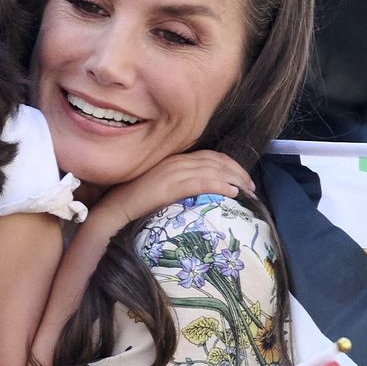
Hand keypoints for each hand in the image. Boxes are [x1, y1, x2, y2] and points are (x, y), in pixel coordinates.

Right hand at [98, 151, 255, 230]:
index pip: (210, 156)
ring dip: (234, 179)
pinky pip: (201, 182)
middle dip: (237, 172)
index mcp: (175, 159)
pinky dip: (219, 185)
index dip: (230, 166)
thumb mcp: (161, 187)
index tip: (242, 180)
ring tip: (247, 191)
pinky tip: (232, 193)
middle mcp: (176, 161)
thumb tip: (201, 194)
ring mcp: (173, 172)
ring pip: (212, 170)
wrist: (115, 210)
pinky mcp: (170, 186)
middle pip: (216, 161)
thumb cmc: (136, 203)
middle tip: (251, 187)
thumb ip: (180, 184)